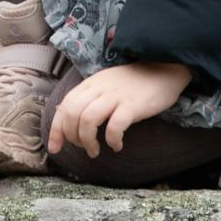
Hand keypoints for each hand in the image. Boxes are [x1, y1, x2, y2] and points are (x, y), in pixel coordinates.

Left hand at [48, 61, 192, 158]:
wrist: (165, 69)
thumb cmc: (134, 82)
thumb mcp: (104, 84)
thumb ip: (86, 96)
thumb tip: (61, 112)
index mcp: (90, 84)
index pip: (65, 106)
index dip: (56, 129)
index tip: (55, 148)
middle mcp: (99, 88)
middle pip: (72, 114)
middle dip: (72, 137)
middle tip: (83, 148)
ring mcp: (116, 96)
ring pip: (88, 119)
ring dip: (87, 141)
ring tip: (95, 151)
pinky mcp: (133, 105)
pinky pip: (115, 125)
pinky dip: (112, 139)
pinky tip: (117, 145)